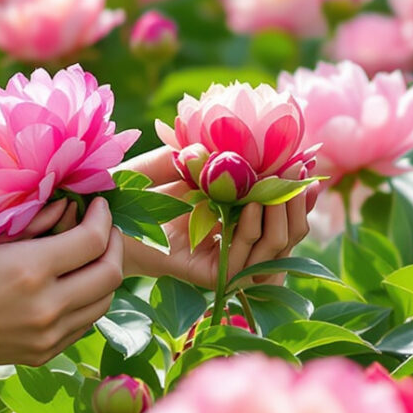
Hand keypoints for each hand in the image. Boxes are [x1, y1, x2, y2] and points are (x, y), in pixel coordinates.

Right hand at [0, 197, 125, 369]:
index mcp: (29, 269)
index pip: (93, 242)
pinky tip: (71, 285)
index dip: (103, 219)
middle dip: (113, 246)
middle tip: (103, 229)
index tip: (98, 205)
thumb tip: (68, 206)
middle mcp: (46, 306)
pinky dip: (86, 302)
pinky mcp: (42, 354)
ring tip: (90, 256)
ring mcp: (46, 335)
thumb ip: (29, 221)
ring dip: (104, 276)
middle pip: (110, 275)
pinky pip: (82, 325)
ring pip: (103, 304)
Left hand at [114, 147, 310, 290]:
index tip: (309, 164)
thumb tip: (253, 136)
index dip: (300, 192)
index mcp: (237, 217)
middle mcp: (235, 241)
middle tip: (298, 173)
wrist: (103, 215)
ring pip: (273, 248)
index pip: (283, 212)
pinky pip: (243, 262)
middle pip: (287, 233)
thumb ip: (213, 149)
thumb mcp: (180, 158)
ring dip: (281, 216)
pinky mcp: (207, 275)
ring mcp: (223, 260)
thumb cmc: (138, 186)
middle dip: (298, 203)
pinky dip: (253, 234)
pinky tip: (250, 206)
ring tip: (277, 185)